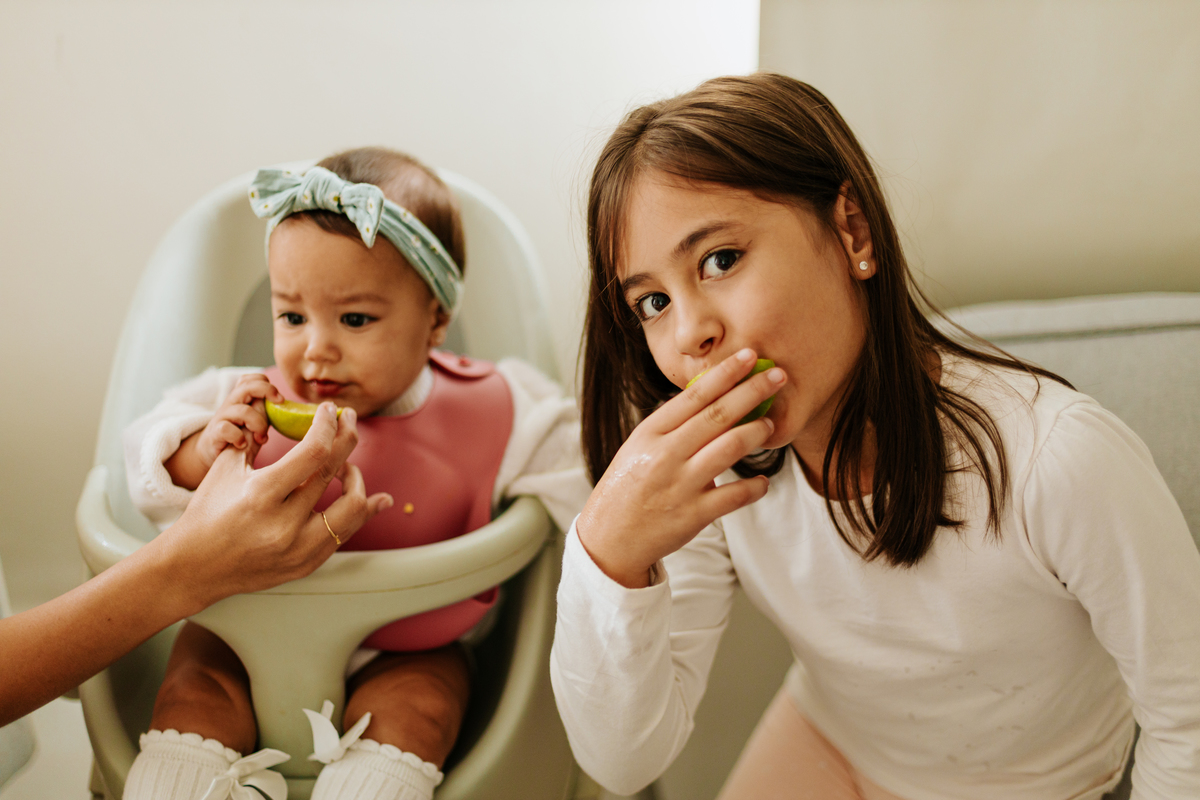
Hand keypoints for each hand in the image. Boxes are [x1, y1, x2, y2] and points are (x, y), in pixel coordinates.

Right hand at [158, 402, 393, 611]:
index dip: (329, 425)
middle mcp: (283, 524)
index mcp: (261, 495)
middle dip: (347, 437)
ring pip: (353, 507)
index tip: (332, 410)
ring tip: (348, 467)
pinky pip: (347, 533)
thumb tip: (288, 411)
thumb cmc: (208, 511)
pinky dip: (361, 512)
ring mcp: (298, 549)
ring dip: (357, 479)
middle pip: (336, 472)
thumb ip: (258, 437)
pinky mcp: (307, 564)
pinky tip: (372, 498)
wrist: (195, 567)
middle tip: (349, 421)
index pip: (314, 452)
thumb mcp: (227, 467)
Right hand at [167, 373, 282, 488]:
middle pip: (247, 385)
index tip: (280, 400)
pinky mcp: (214, 433)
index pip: (251, 379)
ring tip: (261, 438)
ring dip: (258, 424)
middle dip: (267, 391)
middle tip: (280, 403)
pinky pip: (226, 429)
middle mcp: (231, 404)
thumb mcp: (253, 422)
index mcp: (242, 399)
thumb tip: (291, 409)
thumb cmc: (239, 436)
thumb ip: (265, 412)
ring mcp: (222, 417)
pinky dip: (238, 437)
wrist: (212, 454)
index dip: (267, 384)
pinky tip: (243, 445)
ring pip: (243, 411)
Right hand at [576, 349, 784, 587]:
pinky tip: (762, 481)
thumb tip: (710, 396)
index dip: (725, 373)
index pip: (694, 396)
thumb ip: (671, 425)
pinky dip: (755, 486)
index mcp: (650, 433)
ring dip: (757, 431)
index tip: (749, 356)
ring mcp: (680, 485)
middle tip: (778, 376)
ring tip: (770, 424)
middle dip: (752, 391)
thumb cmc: (628, 486)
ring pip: (730, 448)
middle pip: (717, 415)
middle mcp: (665, 455)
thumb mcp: (639, 446)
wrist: (609, 538)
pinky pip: (734, 496)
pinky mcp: (694, 515)